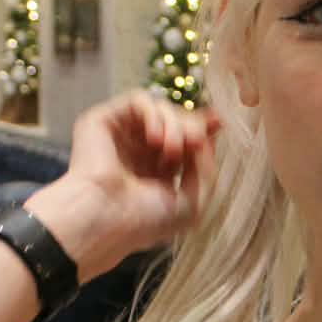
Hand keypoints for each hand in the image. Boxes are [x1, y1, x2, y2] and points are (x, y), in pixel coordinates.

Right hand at [24, 89, 223, 282]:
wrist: (106, 221)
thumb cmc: (145, 221)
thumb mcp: (193, 202)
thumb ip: (205, 169)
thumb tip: (207, 136)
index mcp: (158, 172)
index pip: (185, 139)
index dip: (203, 127)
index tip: (218, 123)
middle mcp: (140, 151)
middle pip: (177, 120)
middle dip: (192, 129)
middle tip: (196, 143)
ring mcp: (122, 135)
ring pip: (160, 108)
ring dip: (175, 125)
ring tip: (172, 150)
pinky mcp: (103, 120)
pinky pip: (138, 100)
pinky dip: (154, 114)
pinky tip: (155, 139)